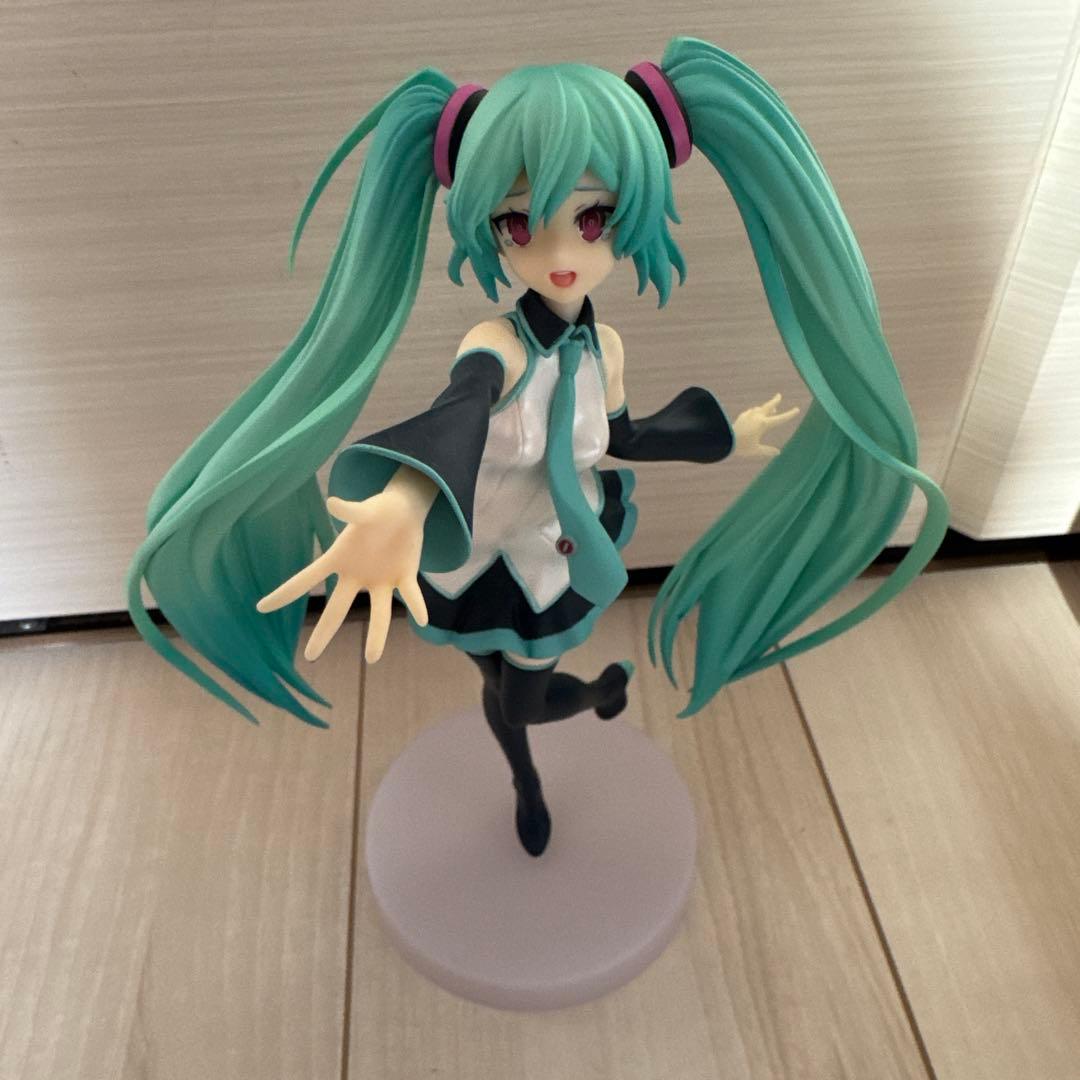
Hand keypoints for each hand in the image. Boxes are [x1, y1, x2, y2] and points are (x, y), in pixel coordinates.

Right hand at [255, 489, 428, 664]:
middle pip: (337, 609)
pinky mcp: (404, 577)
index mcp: (339, 559)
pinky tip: (422, 619)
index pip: (306, 579)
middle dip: (324, 632)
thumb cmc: (377, 510)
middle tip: (310, 657)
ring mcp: (380, 580)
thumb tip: (332, 502)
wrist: (404, 511)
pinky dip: (417, 606)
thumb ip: (350, 511)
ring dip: (377, 634)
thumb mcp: (364, 510)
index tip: (260, 607)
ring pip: (378, 612)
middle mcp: (356, 576)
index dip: (284, 593)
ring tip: (372, 658)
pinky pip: (411, 595)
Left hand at [732, 392, 800, 458]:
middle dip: (775, 401)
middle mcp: (757, 417)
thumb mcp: (756, 450)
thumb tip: (778, 453)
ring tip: (770, 409)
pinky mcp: (741, 416)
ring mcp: (748, 415)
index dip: (789, 414)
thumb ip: (767, 451)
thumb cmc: (741, 446)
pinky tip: (755, 414)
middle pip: (769, 406)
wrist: (724, 440)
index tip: (797, 409)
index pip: (780, 418)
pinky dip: (756, 412)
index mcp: (763, 424)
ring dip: (765, 408)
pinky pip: (751, 412)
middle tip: (779, 396)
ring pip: (759, 408)